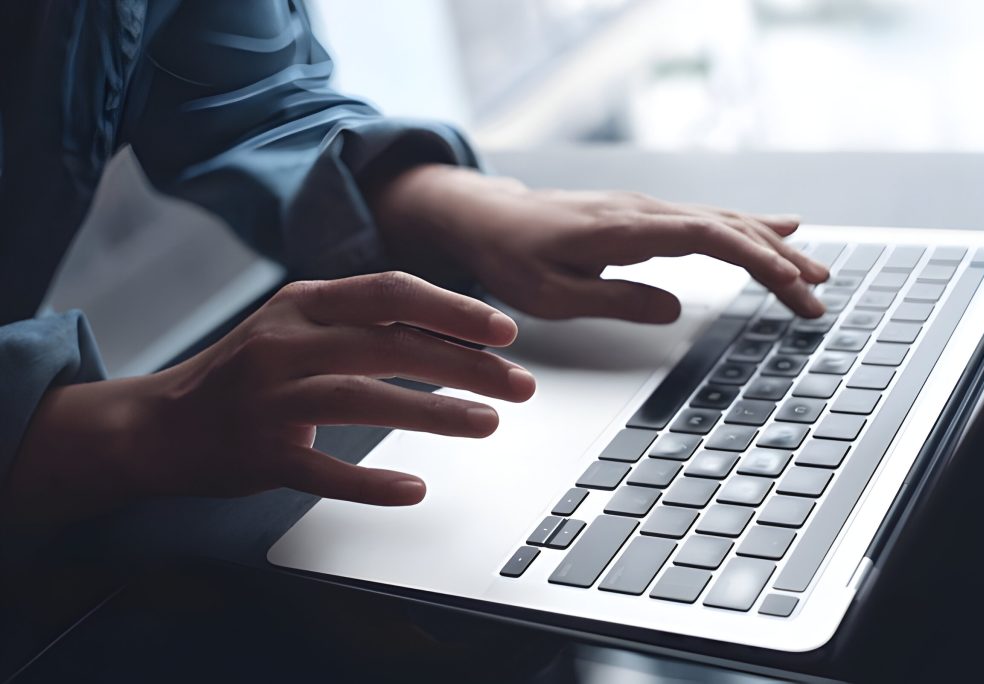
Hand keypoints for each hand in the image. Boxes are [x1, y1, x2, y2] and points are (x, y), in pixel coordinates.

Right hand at [2, 273, 535, 526]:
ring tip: (487, 424)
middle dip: (466, 365)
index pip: (391, 292)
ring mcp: (269, 399)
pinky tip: (415, 487)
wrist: (159, 423)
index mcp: (302, 302)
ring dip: (436, 414)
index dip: (453, 310)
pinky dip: (373, 482)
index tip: (503, 332)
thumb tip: (449, 324)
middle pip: (391, 346)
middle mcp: (284, 342)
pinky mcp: (259, 454)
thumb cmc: (243, 371)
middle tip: (518, 385)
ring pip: (366, 400)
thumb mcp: (295, 323)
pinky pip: (325, 469)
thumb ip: (359, 318)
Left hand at [372, 165, 829, 321]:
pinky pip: (706, 219)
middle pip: (728, 227)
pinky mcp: (643, 216)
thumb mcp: (552, 294)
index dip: (757, 260)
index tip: (793, 287)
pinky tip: (776, 228)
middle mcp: (643, 211)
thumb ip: (615, 301)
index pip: (709, 237)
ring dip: (772, 245)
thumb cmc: (511, 257)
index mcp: (624, 229)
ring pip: (723, 221)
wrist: (485, 219)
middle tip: (820, 292)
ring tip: (814, 268)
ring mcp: (645, 209)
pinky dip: (747, 228)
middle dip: (780, 259)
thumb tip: (675, 309)